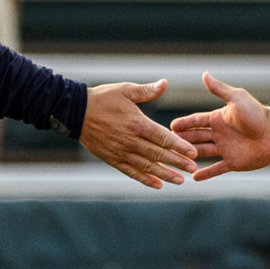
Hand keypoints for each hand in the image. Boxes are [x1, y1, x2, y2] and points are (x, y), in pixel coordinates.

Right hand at [79, 80, 198, 188]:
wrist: (76, 112)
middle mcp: (130, 140)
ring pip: (146, 166)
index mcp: (137, 123)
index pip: (163, 137)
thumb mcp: (126, 90)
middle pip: (158, 154)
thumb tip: (165, 83)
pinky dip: (144, 179)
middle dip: (177, 162)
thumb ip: (147, 91)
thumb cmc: (103, 98)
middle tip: (192, 168)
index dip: (179, 145)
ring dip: (164, 174)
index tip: (193, 152)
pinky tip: (157, 185)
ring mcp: (121, 152)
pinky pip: (130, 172)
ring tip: (179, 180)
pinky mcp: (112, 159)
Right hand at [171, 73, 269, 179]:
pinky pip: (217, 168)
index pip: (196, 121)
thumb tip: (204, 74)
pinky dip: (206, 173)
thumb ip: (220, 89)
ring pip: (202, 153)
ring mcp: (225, 149)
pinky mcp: (233, 162)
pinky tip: (192, 177)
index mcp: (218, 119)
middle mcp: (219, 134)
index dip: (183, 123)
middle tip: (165, 144)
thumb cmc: (258, 114)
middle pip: (196, 137)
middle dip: (181, 140)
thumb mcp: (237, 99)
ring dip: (189, 156)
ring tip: (174, 160)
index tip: (169, 126)